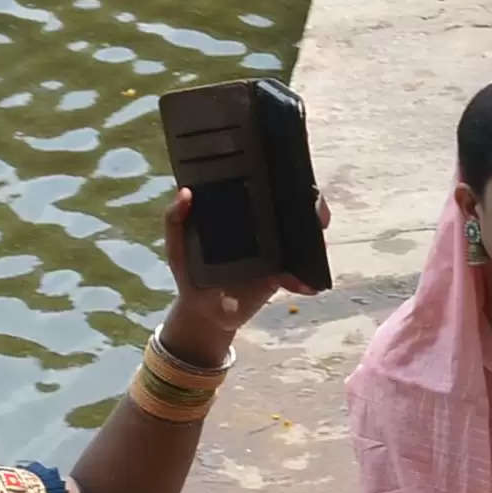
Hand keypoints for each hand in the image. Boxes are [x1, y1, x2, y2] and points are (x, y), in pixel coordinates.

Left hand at [157, 184, 324, 358]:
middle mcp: (262, 231)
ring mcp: (274, 254)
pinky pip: (299, 275)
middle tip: (316, 215)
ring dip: (315, 245)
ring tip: (315, 250)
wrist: (203, 311)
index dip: (280, 184)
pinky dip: (305, 280)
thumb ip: (174, 219)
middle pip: (293, 214)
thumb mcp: (176, 245)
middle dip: (311, 211)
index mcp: (240, 215)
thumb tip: (185, 193)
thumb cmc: (188, 271)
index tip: (289, 181)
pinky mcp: (280, 277)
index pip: (264, 192)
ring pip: (303, 243)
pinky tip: (305, 285)